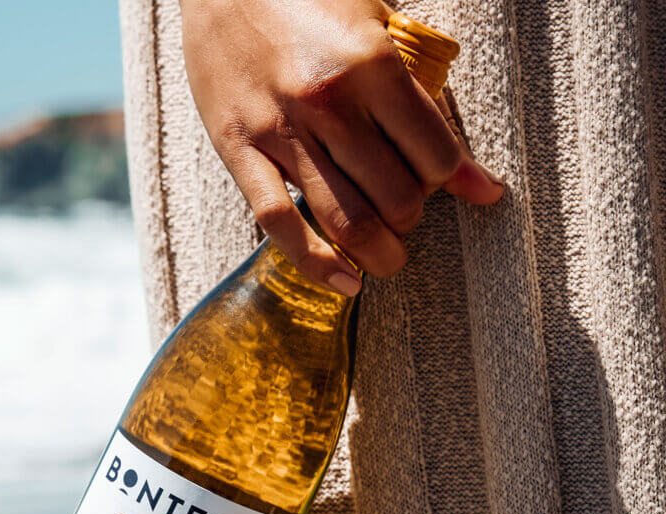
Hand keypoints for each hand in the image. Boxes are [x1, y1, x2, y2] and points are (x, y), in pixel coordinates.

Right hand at [180, 0, 503, 294]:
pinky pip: (280, 222)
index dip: (452, 181)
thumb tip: (478, 183)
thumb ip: (424, 102)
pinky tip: (342, 280)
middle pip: (395, 197)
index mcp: (374, 65)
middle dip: (412, 220)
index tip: (452, 187)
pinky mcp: (238, 149)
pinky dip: (315, 263)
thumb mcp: (379, 30)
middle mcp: (330, 103)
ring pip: (346, 219)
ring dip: (378, 254)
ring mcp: (281, 131)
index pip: (435, 156)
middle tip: (407, 218)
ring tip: (386, 260)